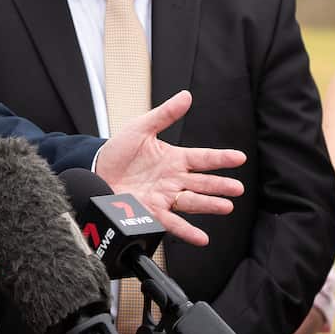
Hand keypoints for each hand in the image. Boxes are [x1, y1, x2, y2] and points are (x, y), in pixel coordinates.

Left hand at [95, 90, 245, 245]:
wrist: (95, 171)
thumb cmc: (119, 151)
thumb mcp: (141, 127)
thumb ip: (165, 114)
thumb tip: (185, 96)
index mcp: (174, 159)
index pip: (202, 158)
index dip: (221, 158)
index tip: (239, 157)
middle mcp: (173, 180)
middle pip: (202, 183)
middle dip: (220, 186)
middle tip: (237, 188)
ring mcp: (164, 197)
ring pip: (191, 202)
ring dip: (209, 205)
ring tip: (225, 206)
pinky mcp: (152, 212)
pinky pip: (172, 222)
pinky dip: (187, 231)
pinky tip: (201, 237)